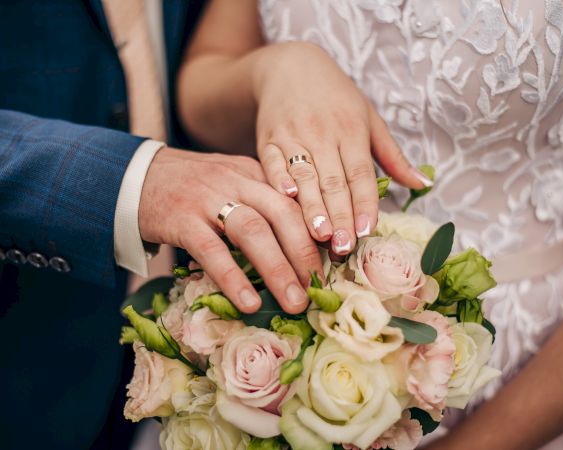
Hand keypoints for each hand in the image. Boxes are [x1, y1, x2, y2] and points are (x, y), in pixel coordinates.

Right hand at [139, 147, 322, 313]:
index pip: (294, 200)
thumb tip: (297, 243)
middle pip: (282, 213)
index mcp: (253, 173)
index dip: (317, 231)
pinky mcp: (180, 220)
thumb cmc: (190, 188)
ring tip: (294, 302)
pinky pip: (211, 251)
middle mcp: (236, 181)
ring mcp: (207, 198)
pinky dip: (233, 278)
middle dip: (306, 252)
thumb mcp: (230, 182)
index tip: (333, 260)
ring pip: (251, 231)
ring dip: (277, 269)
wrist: (134, 176)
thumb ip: (259, 202)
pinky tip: (248, 302)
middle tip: (319, 288)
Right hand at [253, 42, 430, 254]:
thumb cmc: (335, 96)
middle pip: (333, 181)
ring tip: (319, 235)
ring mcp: (293, 135)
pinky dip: (278, 179)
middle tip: (344, 247)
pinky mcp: (267, 139)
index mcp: (351, 130)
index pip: (361, 173)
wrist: (289, 66)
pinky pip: (272, 162)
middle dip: (340, 216)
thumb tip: (424, 183)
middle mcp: (323, 134)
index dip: (365, 203)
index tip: (368, 231)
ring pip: (304, 175)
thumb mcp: (369, 117)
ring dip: (311, 207)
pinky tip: (286, 196)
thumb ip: (393, 155)